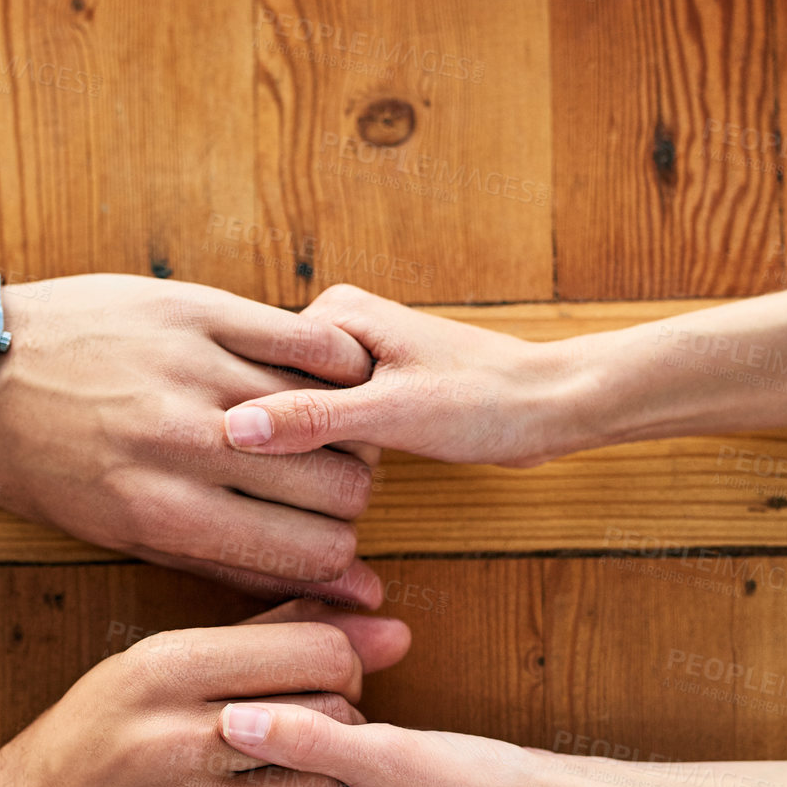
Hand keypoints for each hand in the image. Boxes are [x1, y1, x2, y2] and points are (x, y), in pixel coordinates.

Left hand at [0, 274, 385, 604]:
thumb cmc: (45, 468)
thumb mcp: (125, 536)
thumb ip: (239, 565)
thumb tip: (350, 596)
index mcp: (163, 512)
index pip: (313, 552)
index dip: (337, 558)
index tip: (325, 545)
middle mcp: (184, 442)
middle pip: (339, 488)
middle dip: (347, 500)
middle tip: (324, 490)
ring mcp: (193, 369)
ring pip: (333, 415)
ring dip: (344, 431)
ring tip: (317, 434)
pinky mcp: (197, 309)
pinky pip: (310, 338)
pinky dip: (335, 363)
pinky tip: (322, 377)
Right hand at [0, 600, 410, 786]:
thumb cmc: (82, 755)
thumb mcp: (146, 675)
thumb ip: (260, 640)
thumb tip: (382, 616)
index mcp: (162, 669)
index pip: (320, 652)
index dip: (342, 673)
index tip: (320, 695)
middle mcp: (175, 737)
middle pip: (335, 717)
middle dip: (340, 731)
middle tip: (309, 750)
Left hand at [216, 708, 590, 786]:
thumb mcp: (386, 760)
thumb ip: (305, 741)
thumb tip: (228, 720)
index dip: (274, 769)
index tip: (303, 734)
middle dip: (301, 766)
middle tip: (342, 733)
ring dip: (324, 759)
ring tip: (365, 737)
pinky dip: (345, 764)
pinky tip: (372, 740)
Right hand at [220, 283, 590, 468]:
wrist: (551, 408)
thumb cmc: (485, 402)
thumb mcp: (390, 414)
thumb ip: (311, 419)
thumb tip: (236, 430)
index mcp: (335, 311)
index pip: (255, 368)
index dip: (258, 418)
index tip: (261, 456)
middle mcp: (339, 326)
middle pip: (275, 391)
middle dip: (285, 434)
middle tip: (305, 469)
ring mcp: (356, 359)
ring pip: (302, 413)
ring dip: (309, 447)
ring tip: (324, 473)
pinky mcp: (375, 389)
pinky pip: (330, 423)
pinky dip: (332, 451)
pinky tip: (341, 474)